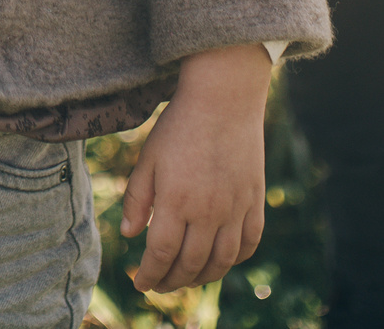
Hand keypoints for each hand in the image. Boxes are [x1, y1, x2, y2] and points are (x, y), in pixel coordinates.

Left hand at [123, 43, 270, 293]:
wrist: (224, 98)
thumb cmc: (179, 125)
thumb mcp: (149, 158)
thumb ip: (136, 198)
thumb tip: (128, 235)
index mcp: (176, 200)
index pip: (161, 253)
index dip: (149, 274)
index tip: (140, 283)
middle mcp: (208, 211)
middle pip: (190, 263)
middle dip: (172, 280)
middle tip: (160, 284)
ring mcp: (236, 208)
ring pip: (221, 261)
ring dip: (202, 277)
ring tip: (187, 278)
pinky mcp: (255, 200)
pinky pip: (250, 243)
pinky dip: (235, 259)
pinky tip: (221, 260)